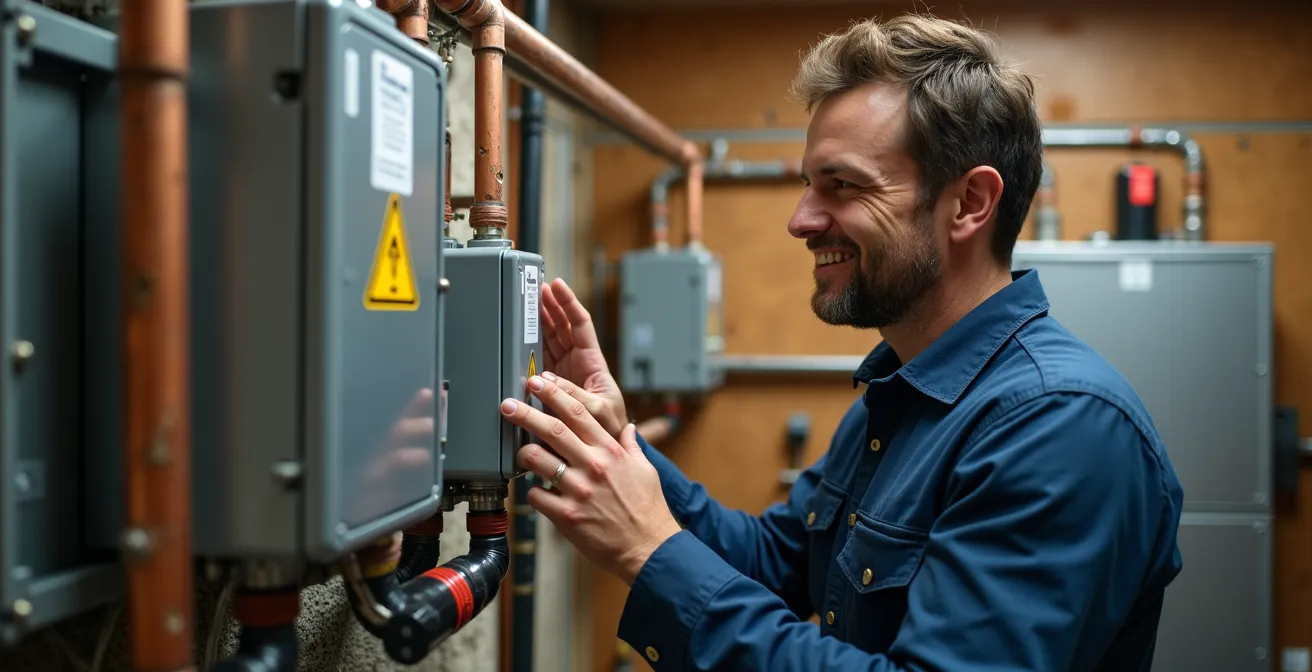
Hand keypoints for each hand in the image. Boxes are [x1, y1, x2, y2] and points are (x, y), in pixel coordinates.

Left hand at [501, 375, 680, 584]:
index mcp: (611, 451)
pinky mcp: (567, 516)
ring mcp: (578, 491)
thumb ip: (631, 446)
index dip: (554, 394)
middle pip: (552, 429)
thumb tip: (628, 428)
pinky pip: (536, 496)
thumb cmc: (648, 510)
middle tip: (507, 404)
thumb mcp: (645, 470)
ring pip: (538, 460)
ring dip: (522, 453)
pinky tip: (534, 491)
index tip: (538, 383)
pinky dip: (531, 491)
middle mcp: (593, 466)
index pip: (578, 413)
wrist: (649, 548)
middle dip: (525, 413)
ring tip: (516, 451)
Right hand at [539, 278, 627, 436]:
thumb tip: (546, 382)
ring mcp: (562, 373)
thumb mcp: (598, 410)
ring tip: (528, 302)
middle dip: (550, 305)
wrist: (603, 449)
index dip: (569, 303)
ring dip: (540, 320)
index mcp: (593, 362)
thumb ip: (576, 396)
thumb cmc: (610, 429)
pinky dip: (529, 345)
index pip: (580, 324)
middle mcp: (577, 363)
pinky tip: (521, 334)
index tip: (557, 286)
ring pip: (550, 338)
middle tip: (536, 288)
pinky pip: (538, 359)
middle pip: (562, 326)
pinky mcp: (549, 385)